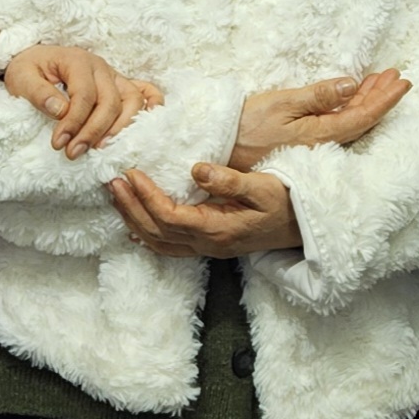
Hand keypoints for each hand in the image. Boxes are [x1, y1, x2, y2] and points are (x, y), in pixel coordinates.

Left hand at [4, 46, 161, 156]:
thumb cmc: (28, 70)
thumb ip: (38, 93)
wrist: (35, 62)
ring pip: (131, 100)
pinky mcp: (118, 85)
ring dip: (120, 127)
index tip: (59, 144)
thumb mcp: (21, 78)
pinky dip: (151, 105)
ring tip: (100, 148)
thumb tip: (60, 110)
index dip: (73, 122)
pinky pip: (143, 91)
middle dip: (94, 131)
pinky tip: (144, 124)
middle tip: (74, 152)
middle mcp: (100, 67)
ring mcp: (113, 76)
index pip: (84, 95)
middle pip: (110, 101)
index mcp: (77, 61)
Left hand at [107, 164, 300, 257]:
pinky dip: (148, 235)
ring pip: (158, 242)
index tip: (131, 172)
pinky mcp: (210, 246)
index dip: (146, 196)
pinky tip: (135, 224)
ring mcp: (208, 249)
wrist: (306, 227)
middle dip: (130, 206)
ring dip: (134, 219)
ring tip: (117, 195)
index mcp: (217, 229)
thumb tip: (196, 169)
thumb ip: (229, 180)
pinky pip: (169, 247)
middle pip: (155, 231)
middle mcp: (208, 244)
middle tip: (112, 181)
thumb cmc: (287, 203)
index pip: (168, 216)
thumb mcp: (263, 186)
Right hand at [231, 69, 410, 167]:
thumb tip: (350, 85)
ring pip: (348, 121)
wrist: (219, 147)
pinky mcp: (300, 142)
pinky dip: (347, 107)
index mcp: (320, 134)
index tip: (403, 83)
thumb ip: (317, 96)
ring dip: (365, 100)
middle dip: (379, 97)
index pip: (363, 117)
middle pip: (360, 120)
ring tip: (377, 81)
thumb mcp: (281, 104)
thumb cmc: (246, 125)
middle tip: (394, 77)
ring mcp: (311, 144)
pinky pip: (334, 124)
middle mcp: (321, 143)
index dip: (385, 100)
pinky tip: (349, 98)